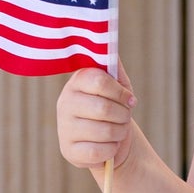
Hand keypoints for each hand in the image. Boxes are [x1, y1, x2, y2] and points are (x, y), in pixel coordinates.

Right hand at [57, 57, 136, 171]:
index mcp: (77, 82)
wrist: (111, 141)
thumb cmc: (115, 109)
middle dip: (123, 115)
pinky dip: (111, 150)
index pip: (98, 80)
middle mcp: (65, 102)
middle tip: (125, 117)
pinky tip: (109, 146)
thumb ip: (114, 67)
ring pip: (103, 131)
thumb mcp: (118, 87)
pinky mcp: (68, 150)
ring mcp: (64, 127)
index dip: (119, 91)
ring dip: (120, 133)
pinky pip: (98, 151)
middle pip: (103, 108)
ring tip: (118, 131)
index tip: (129, 99)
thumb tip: (109, 41)